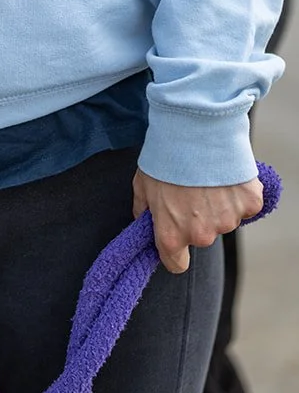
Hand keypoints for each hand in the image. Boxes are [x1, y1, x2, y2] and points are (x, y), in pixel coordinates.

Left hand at [133, 169, 263, 273]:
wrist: (194, 129)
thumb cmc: (164, 156)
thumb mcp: (142, 183)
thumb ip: (143, 209)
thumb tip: (144, 220)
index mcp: (172, 234)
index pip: (175, 263)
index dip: (174, 252)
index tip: (175, 237)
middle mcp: (201, 235)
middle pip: (201, 236)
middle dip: (196, 219)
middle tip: (190, 190)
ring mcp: (228, 221)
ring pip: (224, 220)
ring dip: (218, 205)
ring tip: (207, 177)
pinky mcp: (249, 204)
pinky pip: (245, 205)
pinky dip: (238, 193)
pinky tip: (226, 174)